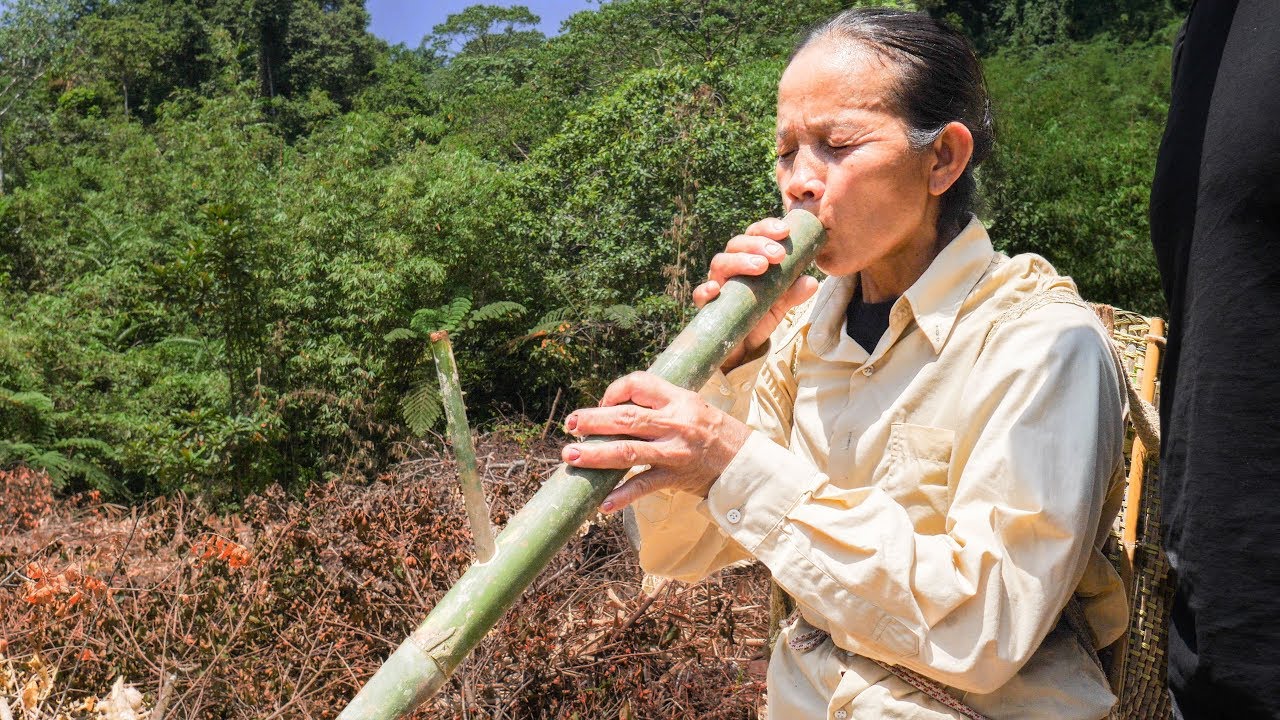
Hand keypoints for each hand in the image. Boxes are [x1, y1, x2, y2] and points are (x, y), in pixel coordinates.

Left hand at [561, 372, 751, 513]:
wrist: (746, 464)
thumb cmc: (716, 433)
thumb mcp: (693, 406)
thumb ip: (661, 404)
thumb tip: (619, 406)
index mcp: (679, 399)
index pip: (639, 383)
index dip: (615, 390)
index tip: (603, 402)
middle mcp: (675, 423)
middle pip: (626, 418)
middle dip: (593, 420)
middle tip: (570, 424)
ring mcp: (674, 451)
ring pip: (627, 451)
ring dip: (595, 454)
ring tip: (571, 456)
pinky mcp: (676, 477)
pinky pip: (644, 486)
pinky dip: (622, 495)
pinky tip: (603, 504)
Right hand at [694, 217, 819, 369]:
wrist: (744, 345)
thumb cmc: (760, 314)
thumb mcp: (781, 303)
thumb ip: (794, 292)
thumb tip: (812, 282)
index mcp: (748, 258)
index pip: (754, 234)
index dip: (767, 228)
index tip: (785, 231)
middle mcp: (731, 267)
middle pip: (737, 244)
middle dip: (758, 244)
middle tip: (778, 254)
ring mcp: (717, 284)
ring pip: (720, 262)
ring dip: (740, 260)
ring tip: (761, 266)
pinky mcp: (706, 305)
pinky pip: (699, 295)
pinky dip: (705, 289)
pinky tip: (715, 289)